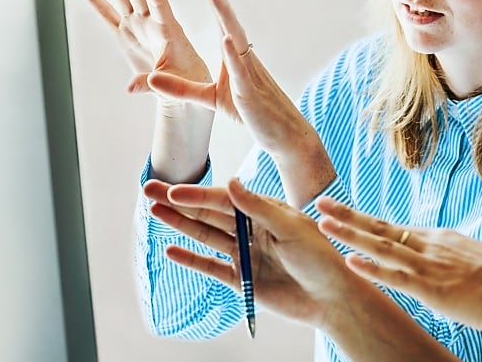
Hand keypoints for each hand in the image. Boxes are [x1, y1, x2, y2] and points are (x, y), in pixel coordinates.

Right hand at [75, 0, 210, 97]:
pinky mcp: (125, 34)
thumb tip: (131, 89)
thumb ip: (152, 84)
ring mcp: (137, 25)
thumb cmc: (187, 83)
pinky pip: (106, 13)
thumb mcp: (174, 85)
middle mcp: (150, 21)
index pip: (157, 0)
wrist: (184, 86)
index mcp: (168, 29)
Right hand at [144, 178, 360, 328]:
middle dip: (178, 202)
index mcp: (263, 211)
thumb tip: (230, 183)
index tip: (173, 189)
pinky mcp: (242, 280)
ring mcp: (244, 254)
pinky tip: (171, 250)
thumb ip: (258, 207)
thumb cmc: (320, 257)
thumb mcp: (291, 227)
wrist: (332, 298)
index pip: (223, 199)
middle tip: (149, 190)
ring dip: (180, 224)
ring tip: (154, 212)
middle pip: (207, 213)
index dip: (197, 195)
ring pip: (205, 236)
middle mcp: (250, 229)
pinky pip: (211, 267)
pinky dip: (191, 259)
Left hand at [145, 0, 334, 203]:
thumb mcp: (210, 98)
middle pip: (227, 18)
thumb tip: (152, 78)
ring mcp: (249, 71)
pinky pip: (241, 69)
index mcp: (234, 55)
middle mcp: (243, 56)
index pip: (220, 19)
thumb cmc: (251, 113)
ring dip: (223, 14)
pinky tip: (226, 38)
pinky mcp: (250, 91)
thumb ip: (182, 88)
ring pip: (236, 36)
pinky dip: (233, 53)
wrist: (283, 134)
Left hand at [315, 196, 481, 335]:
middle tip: (319, 202)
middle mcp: (430, 245)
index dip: (364, 220)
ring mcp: (430, 266)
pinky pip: (397, 277)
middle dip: (348, 215)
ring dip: (349, 234)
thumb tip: (438, 267)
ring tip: (322, 224)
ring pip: (381, 246)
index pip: (393, 227)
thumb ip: (448, 261)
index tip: (341, 210)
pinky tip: (350, 261)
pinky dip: (372, 269)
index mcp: (438, 239)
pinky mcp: (433, 289)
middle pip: (380, 227)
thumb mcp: (471, 261)